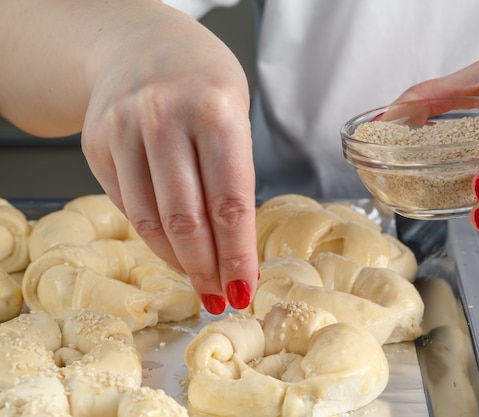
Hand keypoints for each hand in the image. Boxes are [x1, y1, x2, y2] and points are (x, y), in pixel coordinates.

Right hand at [81, 5, 257, 312]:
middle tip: (219, 296)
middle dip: (206, 268)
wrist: (142, 46)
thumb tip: (234, 250)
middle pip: (187, 219)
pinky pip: (127, 206)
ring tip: (198, 281)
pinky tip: (171, 248)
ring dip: (178, 261)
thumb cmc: (202, 86)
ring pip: (151, 221)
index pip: (230, 202)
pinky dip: (153, 236)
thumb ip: (233, 177)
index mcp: (215, 112)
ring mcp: (124, 130)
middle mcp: (165, 118)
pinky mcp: (96, 144)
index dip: (237, 255)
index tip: (244, 288)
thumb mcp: (235, 117)